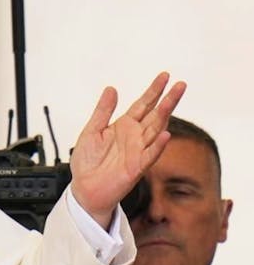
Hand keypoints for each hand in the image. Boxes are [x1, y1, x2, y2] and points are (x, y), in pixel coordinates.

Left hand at [70, 72, 185, 226]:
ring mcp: (138, 151)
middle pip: (155, 114)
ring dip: (165, 116)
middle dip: (167, 100)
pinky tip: (165, 135)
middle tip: (180, 84)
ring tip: (172, 100)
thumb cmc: (88, 162)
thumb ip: (103, 111)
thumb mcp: (91, 131)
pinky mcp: (136, 167)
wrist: (84, 188)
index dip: (153, 90)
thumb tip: (111, 88)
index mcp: (124, 126)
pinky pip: (149, 155)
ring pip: (155, 130)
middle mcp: (135, 136)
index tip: (164, 76)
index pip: (143, 104)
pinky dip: (157, 146)